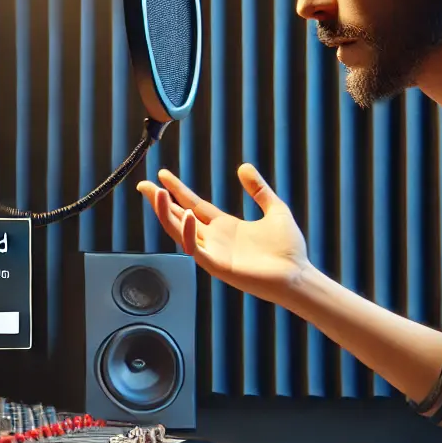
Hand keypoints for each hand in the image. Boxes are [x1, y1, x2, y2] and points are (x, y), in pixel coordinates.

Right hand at [136, 164, 310, 307]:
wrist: (298, 275)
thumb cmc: (288, 249)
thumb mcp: (275, 209)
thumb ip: (259, 189)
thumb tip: (244, 167)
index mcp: (224, 227)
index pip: (193, 204)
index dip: (178, 190)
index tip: (163, 175)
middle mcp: (214, 240)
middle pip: (178, 217)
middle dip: (160, 202)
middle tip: (143, 185)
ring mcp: (213, 253)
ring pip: (180, 232)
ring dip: (166, 214)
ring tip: (157, 194)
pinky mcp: (218, 266)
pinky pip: (195, 250)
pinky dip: (188, 233)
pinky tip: (186, 214)